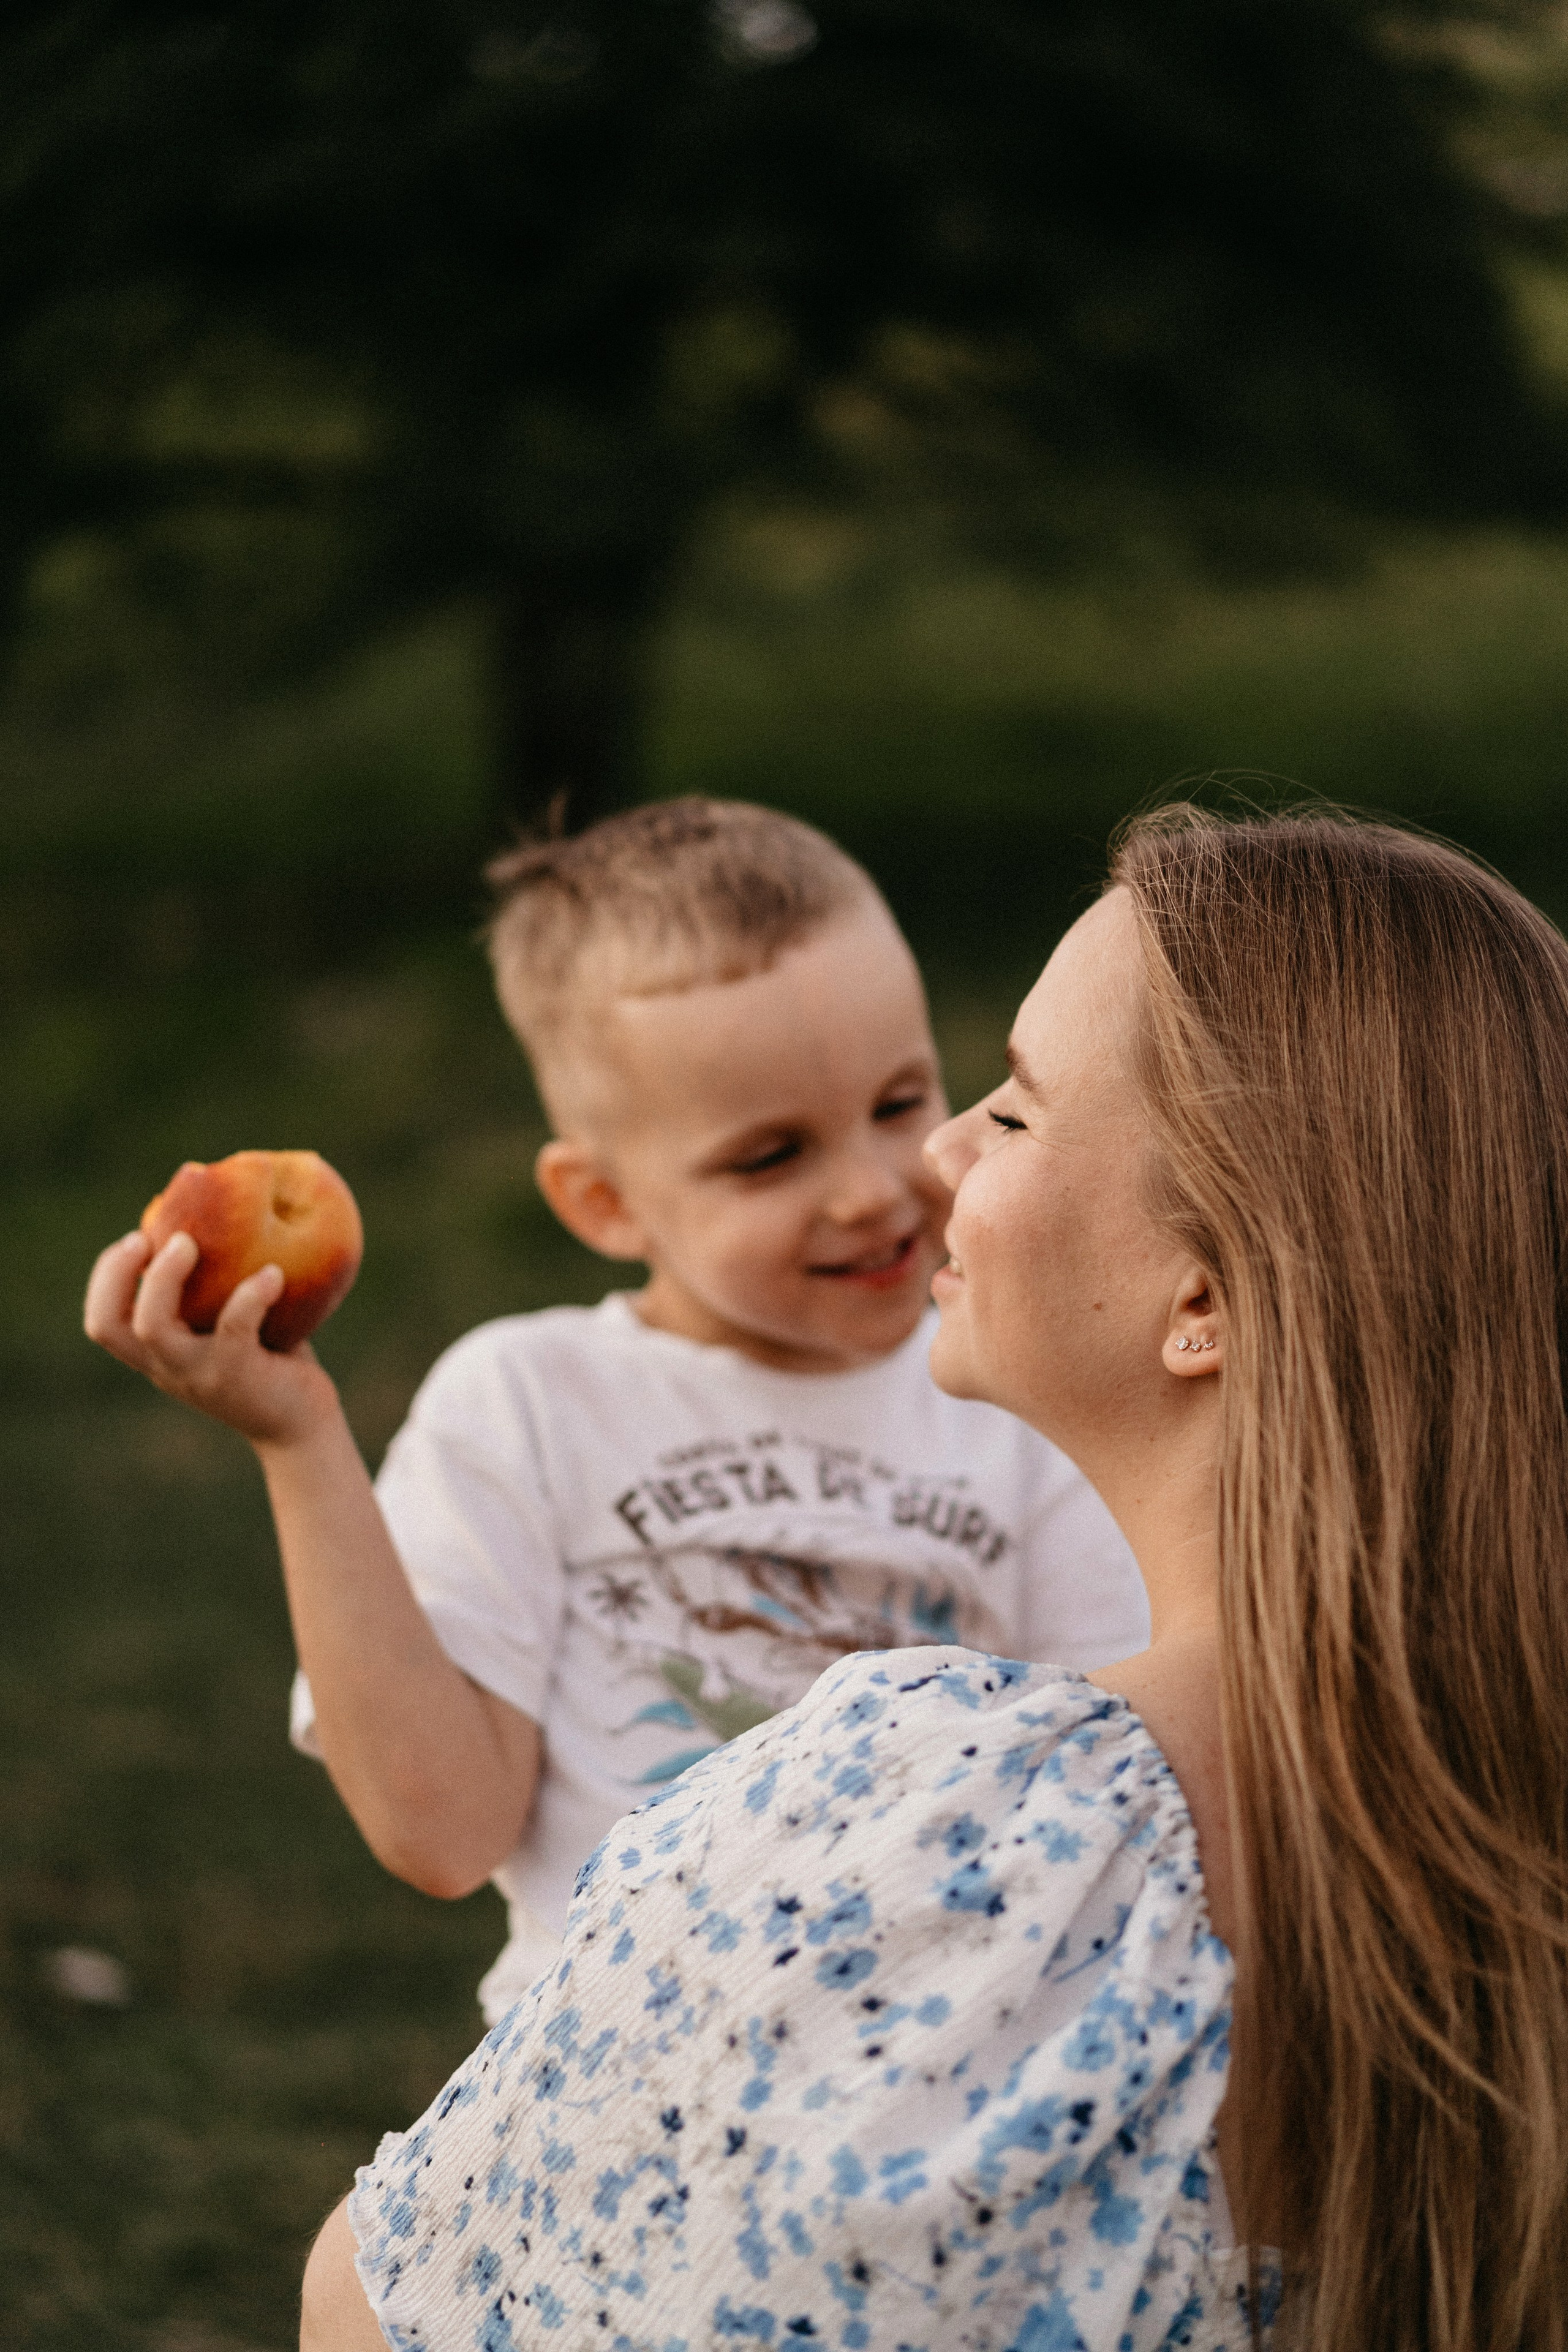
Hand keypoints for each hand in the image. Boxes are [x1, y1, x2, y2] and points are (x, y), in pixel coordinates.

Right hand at [84, 1229, 340, 1448]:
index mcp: (158, 1356)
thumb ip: (213, 1289)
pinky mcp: (238, 1375)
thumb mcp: (229, 1325)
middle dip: (117, 1273)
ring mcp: (198, 1374)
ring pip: (153, 1328)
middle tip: (148, 1236)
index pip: (104, 1321)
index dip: (107, 1277)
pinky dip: (251, 1293)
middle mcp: (167, 1367)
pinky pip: (233, 1327)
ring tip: (192, 1242)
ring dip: (164, 1277)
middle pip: (109, 1325)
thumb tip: (215, 1212)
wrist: (301, 1424)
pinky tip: (275, 1273)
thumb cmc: (269, 1361)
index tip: (136, 1238)